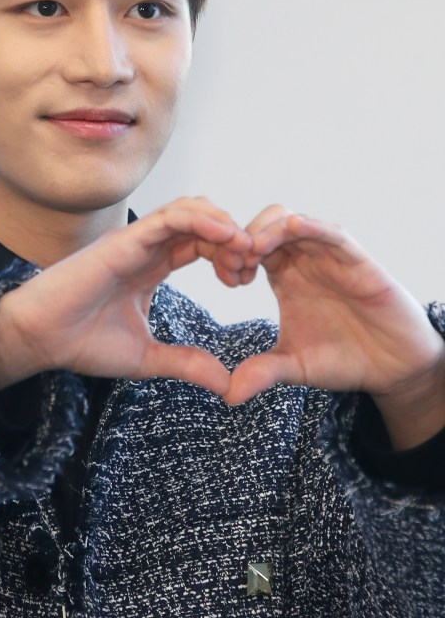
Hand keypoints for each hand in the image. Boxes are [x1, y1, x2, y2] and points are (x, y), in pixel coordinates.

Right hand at [0, 197, 252, 394]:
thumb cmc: (80, 343)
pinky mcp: (125, 239)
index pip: (199, 246)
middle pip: (202, 225)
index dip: (227, 257)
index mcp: (150, 267)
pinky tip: (225, 235)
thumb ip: (186, 364)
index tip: (244, 282)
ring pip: (190, 211)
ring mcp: (135, 239)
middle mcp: (144, 247)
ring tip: (244, 247)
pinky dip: (202, 219)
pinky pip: (172, 217)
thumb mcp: (146, 357)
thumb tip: (226, 384)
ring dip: (222, 225)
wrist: (38, 339)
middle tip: (251, 266)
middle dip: (232, 240)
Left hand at [227, 207, 444, 448]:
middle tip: (232, 264)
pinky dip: (311, 226)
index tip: (224, 277)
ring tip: (252, 251)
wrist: (392, 368)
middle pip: (264, 226)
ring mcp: (328, 257)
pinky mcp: (356, 260)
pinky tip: (292, 229)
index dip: (231, 255)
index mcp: (284, 276)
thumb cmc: (343, 360)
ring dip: (268, 229)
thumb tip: (228, 395)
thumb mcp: (294, 368)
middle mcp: (303, 260)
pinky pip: (331, 233)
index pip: (249, 249)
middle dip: (242, 238)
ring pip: (292, 222)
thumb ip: (263, 372)